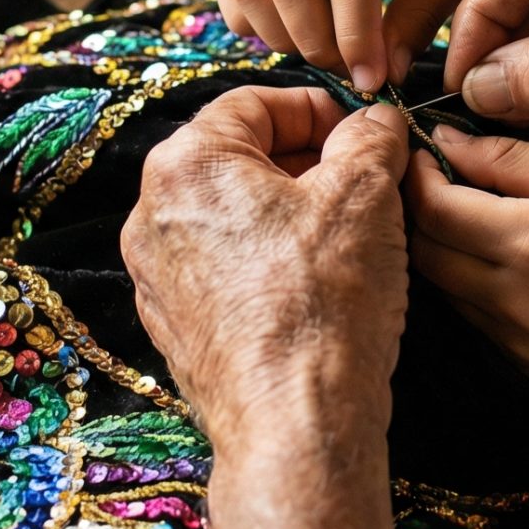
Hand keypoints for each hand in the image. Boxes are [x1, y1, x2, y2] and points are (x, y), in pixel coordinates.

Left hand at [122, 89, 412, 442]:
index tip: (364, 132)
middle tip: (370, 184)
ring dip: (294, 215)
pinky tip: (321, 287)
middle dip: (310, 164)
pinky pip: (227, 271)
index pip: (256, 103)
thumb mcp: (366, 194)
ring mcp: (159, 277)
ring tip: (353, 238)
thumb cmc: (323, 305)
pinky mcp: (177, 327)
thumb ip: (371, 137)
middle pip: (241, 160)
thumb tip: (375, 121)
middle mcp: (153, 216)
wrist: (294, 425)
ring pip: (236, 217)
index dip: (320, 109)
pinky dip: (271, 264)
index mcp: (185, 166)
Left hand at [403, 126, 528, 379]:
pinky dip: (471, 285)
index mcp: (527, 242)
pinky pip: (473, 317)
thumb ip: (508, 155)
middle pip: (426, 254)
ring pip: (443, 288)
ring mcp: (516, 339)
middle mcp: (512, 300)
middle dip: (420, 213)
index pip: (434, 209)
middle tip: (435, 180)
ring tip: (469, 215)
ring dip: (443, 250)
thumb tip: (442, 139)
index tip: (423, 152)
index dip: (417, 176)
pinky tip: (501, 259)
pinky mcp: (525, 361)